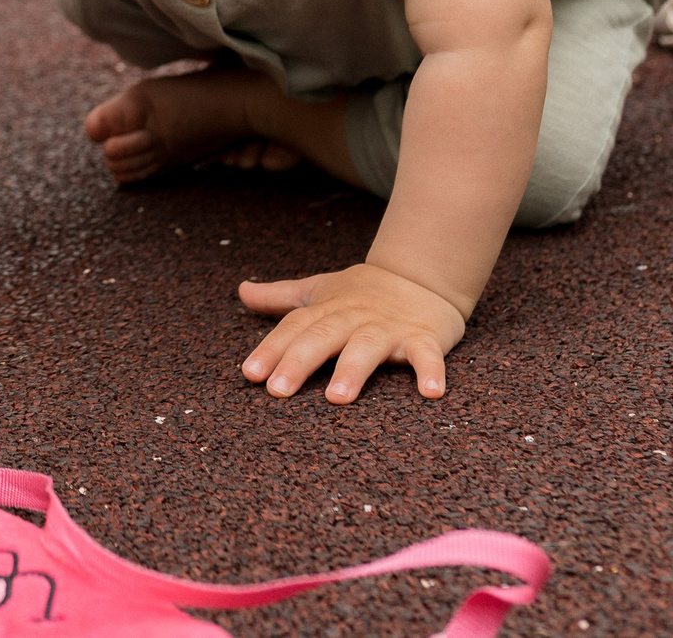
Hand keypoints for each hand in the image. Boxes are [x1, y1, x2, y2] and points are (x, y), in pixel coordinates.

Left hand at [236, 263, 467, 403]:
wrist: (421, 274)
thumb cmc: (364, 292)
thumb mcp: (319, 290)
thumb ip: (279, 296)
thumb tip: (241, 290)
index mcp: (326, 310)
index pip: (293, 328)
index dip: (271, 349)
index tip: (250, 373)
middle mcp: (353, 317)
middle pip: (322, 337)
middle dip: (298, 362)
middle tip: (277, 390)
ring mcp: (388, 328)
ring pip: (367, 347)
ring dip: (352, 370)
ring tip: (337, 397)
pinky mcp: (424, 337)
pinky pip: (427, 355)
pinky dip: (430, 372)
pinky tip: (430, 393)